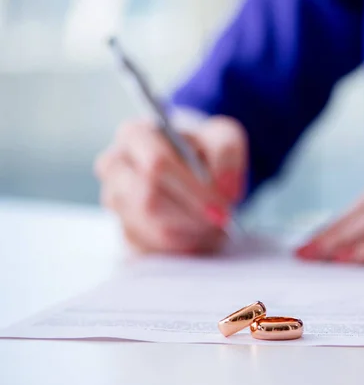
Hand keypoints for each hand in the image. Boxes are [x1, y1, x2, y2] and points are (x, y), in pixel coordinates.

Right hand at [95, 116, 246, 253]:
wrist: (196, 170)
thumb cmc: (205, 150)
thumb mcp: (224, 137)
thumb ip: (227, 152)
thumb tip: (223, 186)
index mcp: (135, 135)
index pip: (156, 164)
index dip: (191, 190)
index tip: (220, 206)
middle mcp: (115, 166)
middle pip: (148, 200)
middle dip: (191, 216)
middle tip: (220, 220)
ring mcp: (115, 201)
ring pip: (152, 229)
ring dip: (190, 232)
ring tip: (213, 225)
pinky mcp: (123, 230)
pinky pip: (153, 250)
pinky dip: (183, 247)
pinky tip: (198, 233)